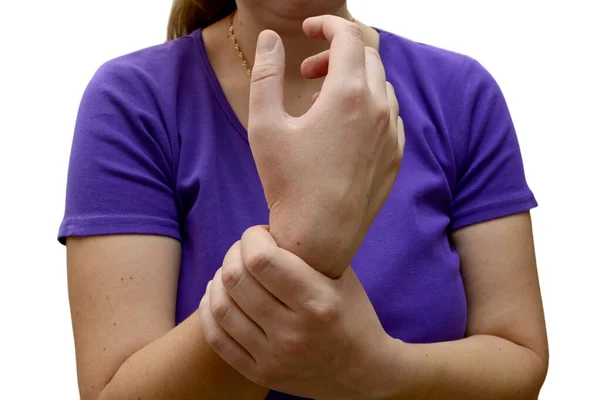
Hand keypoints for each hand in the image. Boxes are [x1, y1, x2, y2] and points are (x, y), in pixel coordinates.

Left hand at [198, 226, 394, 399]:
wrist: (364, 373)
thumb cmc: (354, 316)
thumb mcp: (343, 278)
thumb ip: (308, 254)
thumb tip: (268, 231)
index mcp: (317, 302)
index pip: (262, 259)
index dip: (252, 238)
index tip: (261, 235)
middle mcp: (293, 331)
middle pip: (236, 279)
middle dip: (233, 254)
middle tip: (243, 251)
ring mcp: (274, 357)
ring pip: (222, 308)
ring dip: (219, 280)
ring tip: (230, 272)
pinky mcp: (260, 374)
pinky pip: (217, 339)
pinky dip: (210, 310)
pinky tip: (218, 296)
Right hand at [248, 15, 404, 277]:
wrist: (319, 236)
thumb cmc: (287, 183)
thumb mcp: (265, 125)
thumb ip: (266, 74)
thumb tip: (269, 39)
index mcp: (348, 94)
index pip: (347, 36)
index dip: (326, 25)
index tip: (308, 30)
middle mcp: (379, 109)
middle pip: (367, 56)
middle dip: (337, 52)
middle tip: (307, 71)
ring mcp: (392, 134)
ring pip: (381, 85)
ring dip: (353, 80)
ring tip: (321, 101)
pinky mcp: (396, 156)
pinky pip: (390, 115)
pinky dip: (369, 106)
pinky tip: (345, 128)